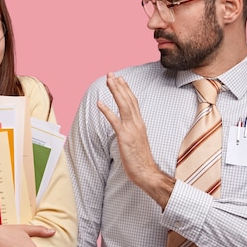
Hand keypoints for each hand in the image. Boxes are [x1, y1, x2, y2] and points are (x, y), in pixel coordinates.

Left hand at [97, 73, 173, 206]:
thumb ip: (133, 131)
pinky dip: (107, 111)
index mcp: (140, 124)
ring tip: (108, 80)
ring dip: (115, 91)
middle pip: (128, 99)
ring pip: (123, 105)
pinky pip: (114, 121)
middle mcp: (137, 123)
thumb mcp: (138, 141)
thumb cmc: (141, 161)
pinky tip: (99, 103)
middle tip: (111, 73)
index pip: (133, 102)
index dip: (126, 89)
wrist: (147, 173)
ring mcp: (131, 129)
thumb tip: (127, 127)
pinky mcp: (125, 137)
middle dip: (119, 85)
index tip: (121, 79)